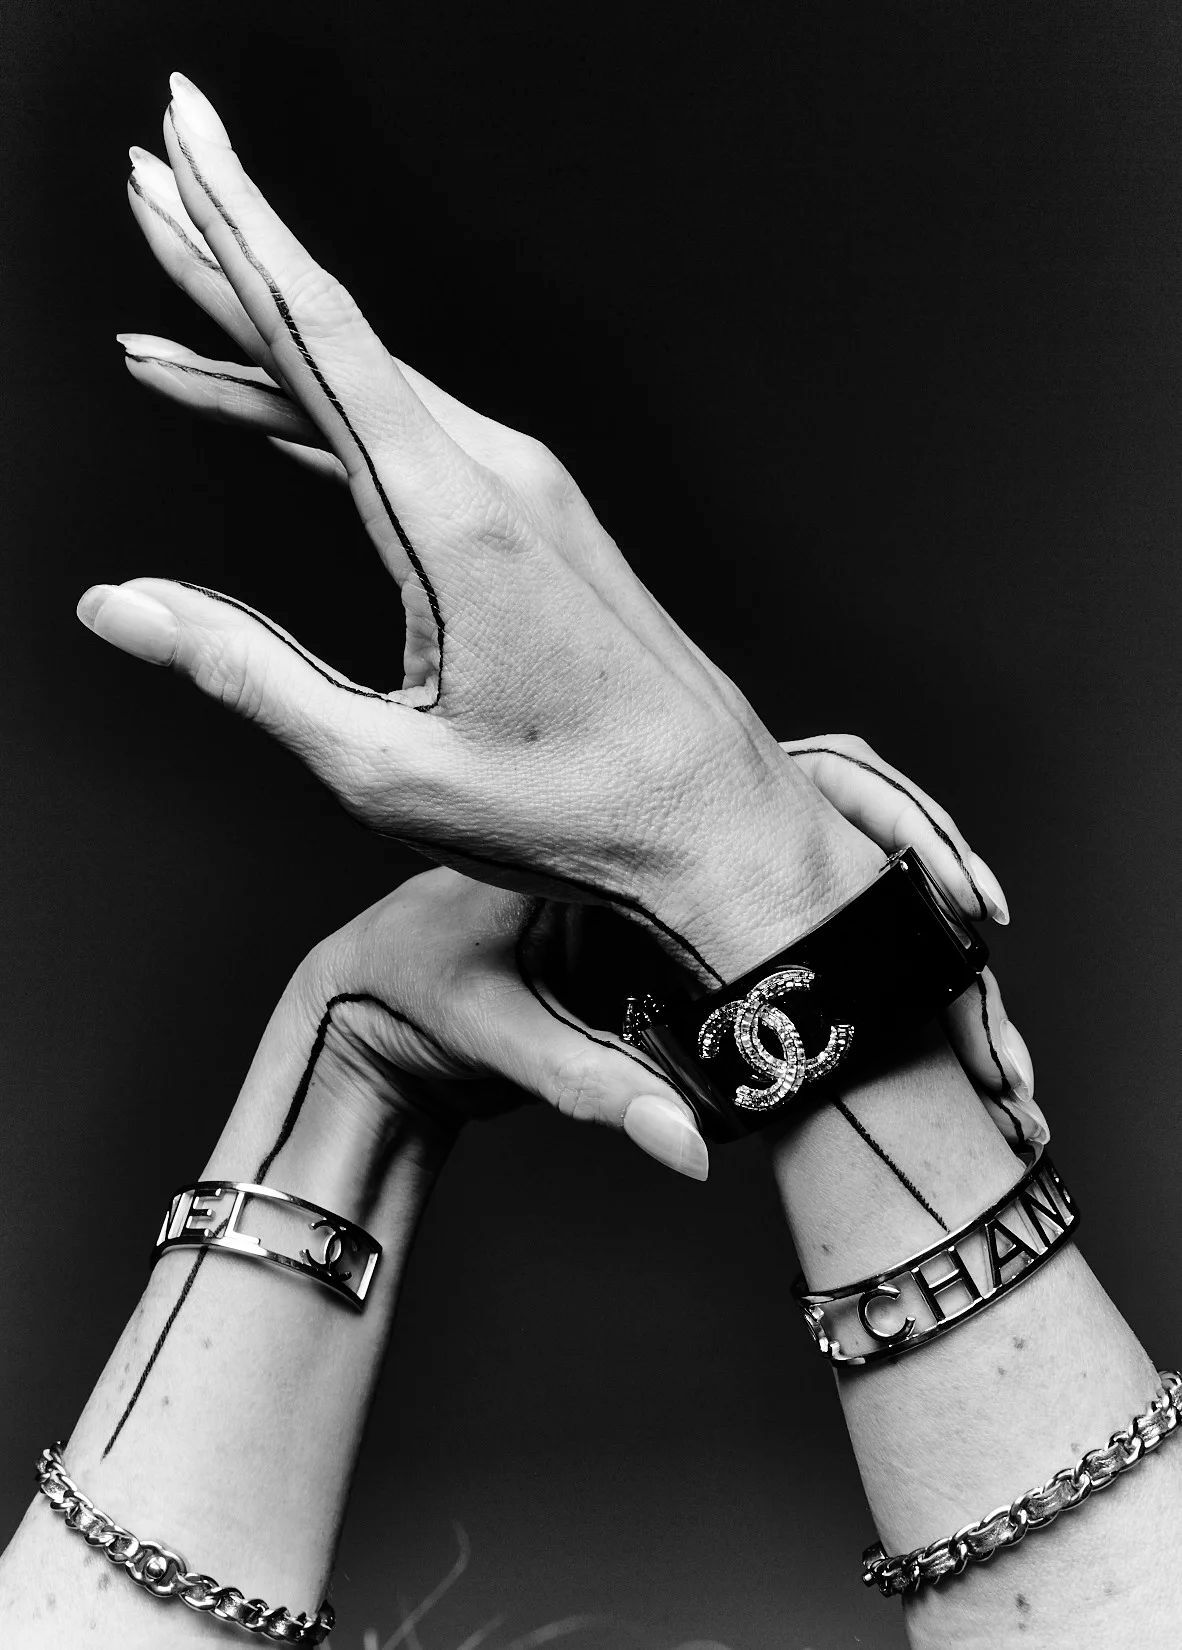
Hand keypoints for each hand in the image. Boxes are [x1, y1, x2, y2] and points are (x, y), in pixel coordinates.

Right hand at [82, 73, 878, 981]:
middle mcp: (499, 476)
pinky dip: (330, 419)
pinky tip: (275, 414)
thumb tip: (118, 605)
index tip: (180, 133)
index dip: (234, 227)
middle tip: (147, 171)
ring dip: (266, 348)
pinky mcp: (539, 525)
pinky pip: (414, 442)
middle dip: (229, 251)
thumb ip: (244, 673)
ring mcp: (528, 494)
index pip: (319, 336)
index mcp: (457, 520)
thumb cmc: (569, 810)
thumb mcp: (384, 766)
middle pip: (336, 337)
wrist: (714, 820)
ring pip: (371, 390)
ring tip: (168, 314)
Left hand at [275, 742, 1039, 1187]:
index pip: (755, 801)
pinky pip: (771, 906)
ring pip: (803, 852)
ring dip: (891, 897)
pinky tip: (911, 983)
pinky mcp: (666, 905)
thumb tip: (697, 1151)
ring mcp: (658, 858)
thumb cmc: (412, 1004)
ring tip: (974, 978)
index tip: (939, 902)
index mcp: (602, 816)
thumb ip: (591, 1088)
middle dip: (906, 861)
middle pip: (805, 807)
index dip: (859, 845)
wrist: (369, 1011)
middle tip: (980, 930)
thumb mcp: (493, 1040)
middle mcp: (641, 821)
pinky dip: (844, 934)